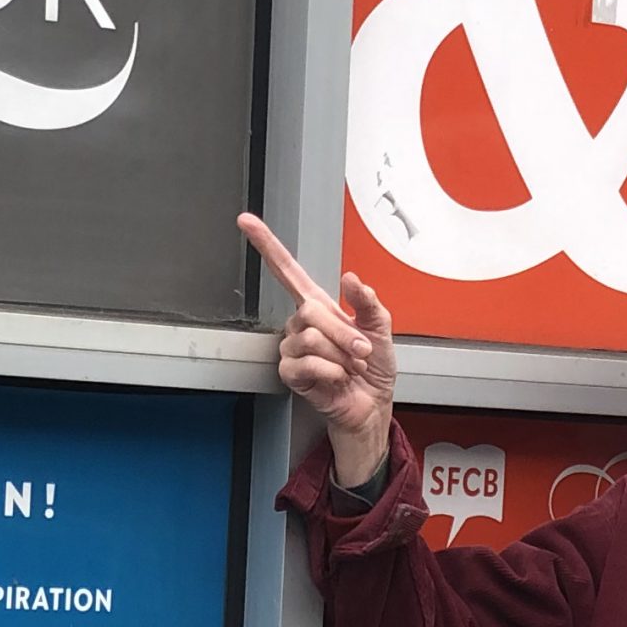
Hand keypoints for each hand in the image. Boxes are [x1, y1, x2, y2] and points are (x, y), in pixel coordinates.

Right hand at [239, 213, 396, 485]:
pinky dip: (332, 372)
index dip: (267, 246)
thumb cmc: (373, 368)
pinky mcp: (289, 373)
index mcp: (319, 306)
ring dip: (341, 355)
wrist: (371, 405)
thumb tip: (351, 279)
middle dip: (345, 334)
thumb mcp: (381, 328)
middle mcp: (300, 324)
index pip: (288, 271)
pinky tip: (336, 379)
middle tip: (360, 351)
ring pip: (311, 338)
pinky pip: (307, 363)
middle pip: (310, 311)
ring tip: (349, 367)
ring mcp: (292, 348)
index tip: (245, 221)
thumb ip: (368, 302)